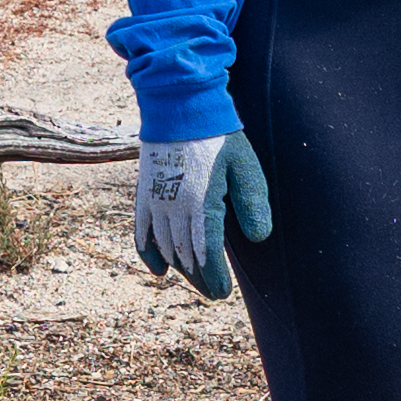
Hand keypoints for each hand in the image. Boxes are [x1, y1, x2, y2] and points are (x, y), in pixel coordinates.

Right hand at [126, 129, 267, 299]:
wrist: (179, 107)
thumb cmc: (218, 136)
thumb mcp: (245, 165)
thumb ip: (253, 202)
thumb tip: (259, 237)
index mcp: (201, 203)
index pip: (206, 254)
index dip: (214, 278)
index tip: (222, 293)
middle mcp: (173, 207)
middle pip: (186, 257)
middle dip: (200, 279)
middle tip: (214, 293)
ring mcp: (154, 201)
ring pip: (166, 249)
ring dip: (181, 270)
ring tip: (197, 281)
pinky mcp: (143, 194)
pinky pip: (141, 233)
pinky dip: (149, 254)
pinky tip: (159, 271)